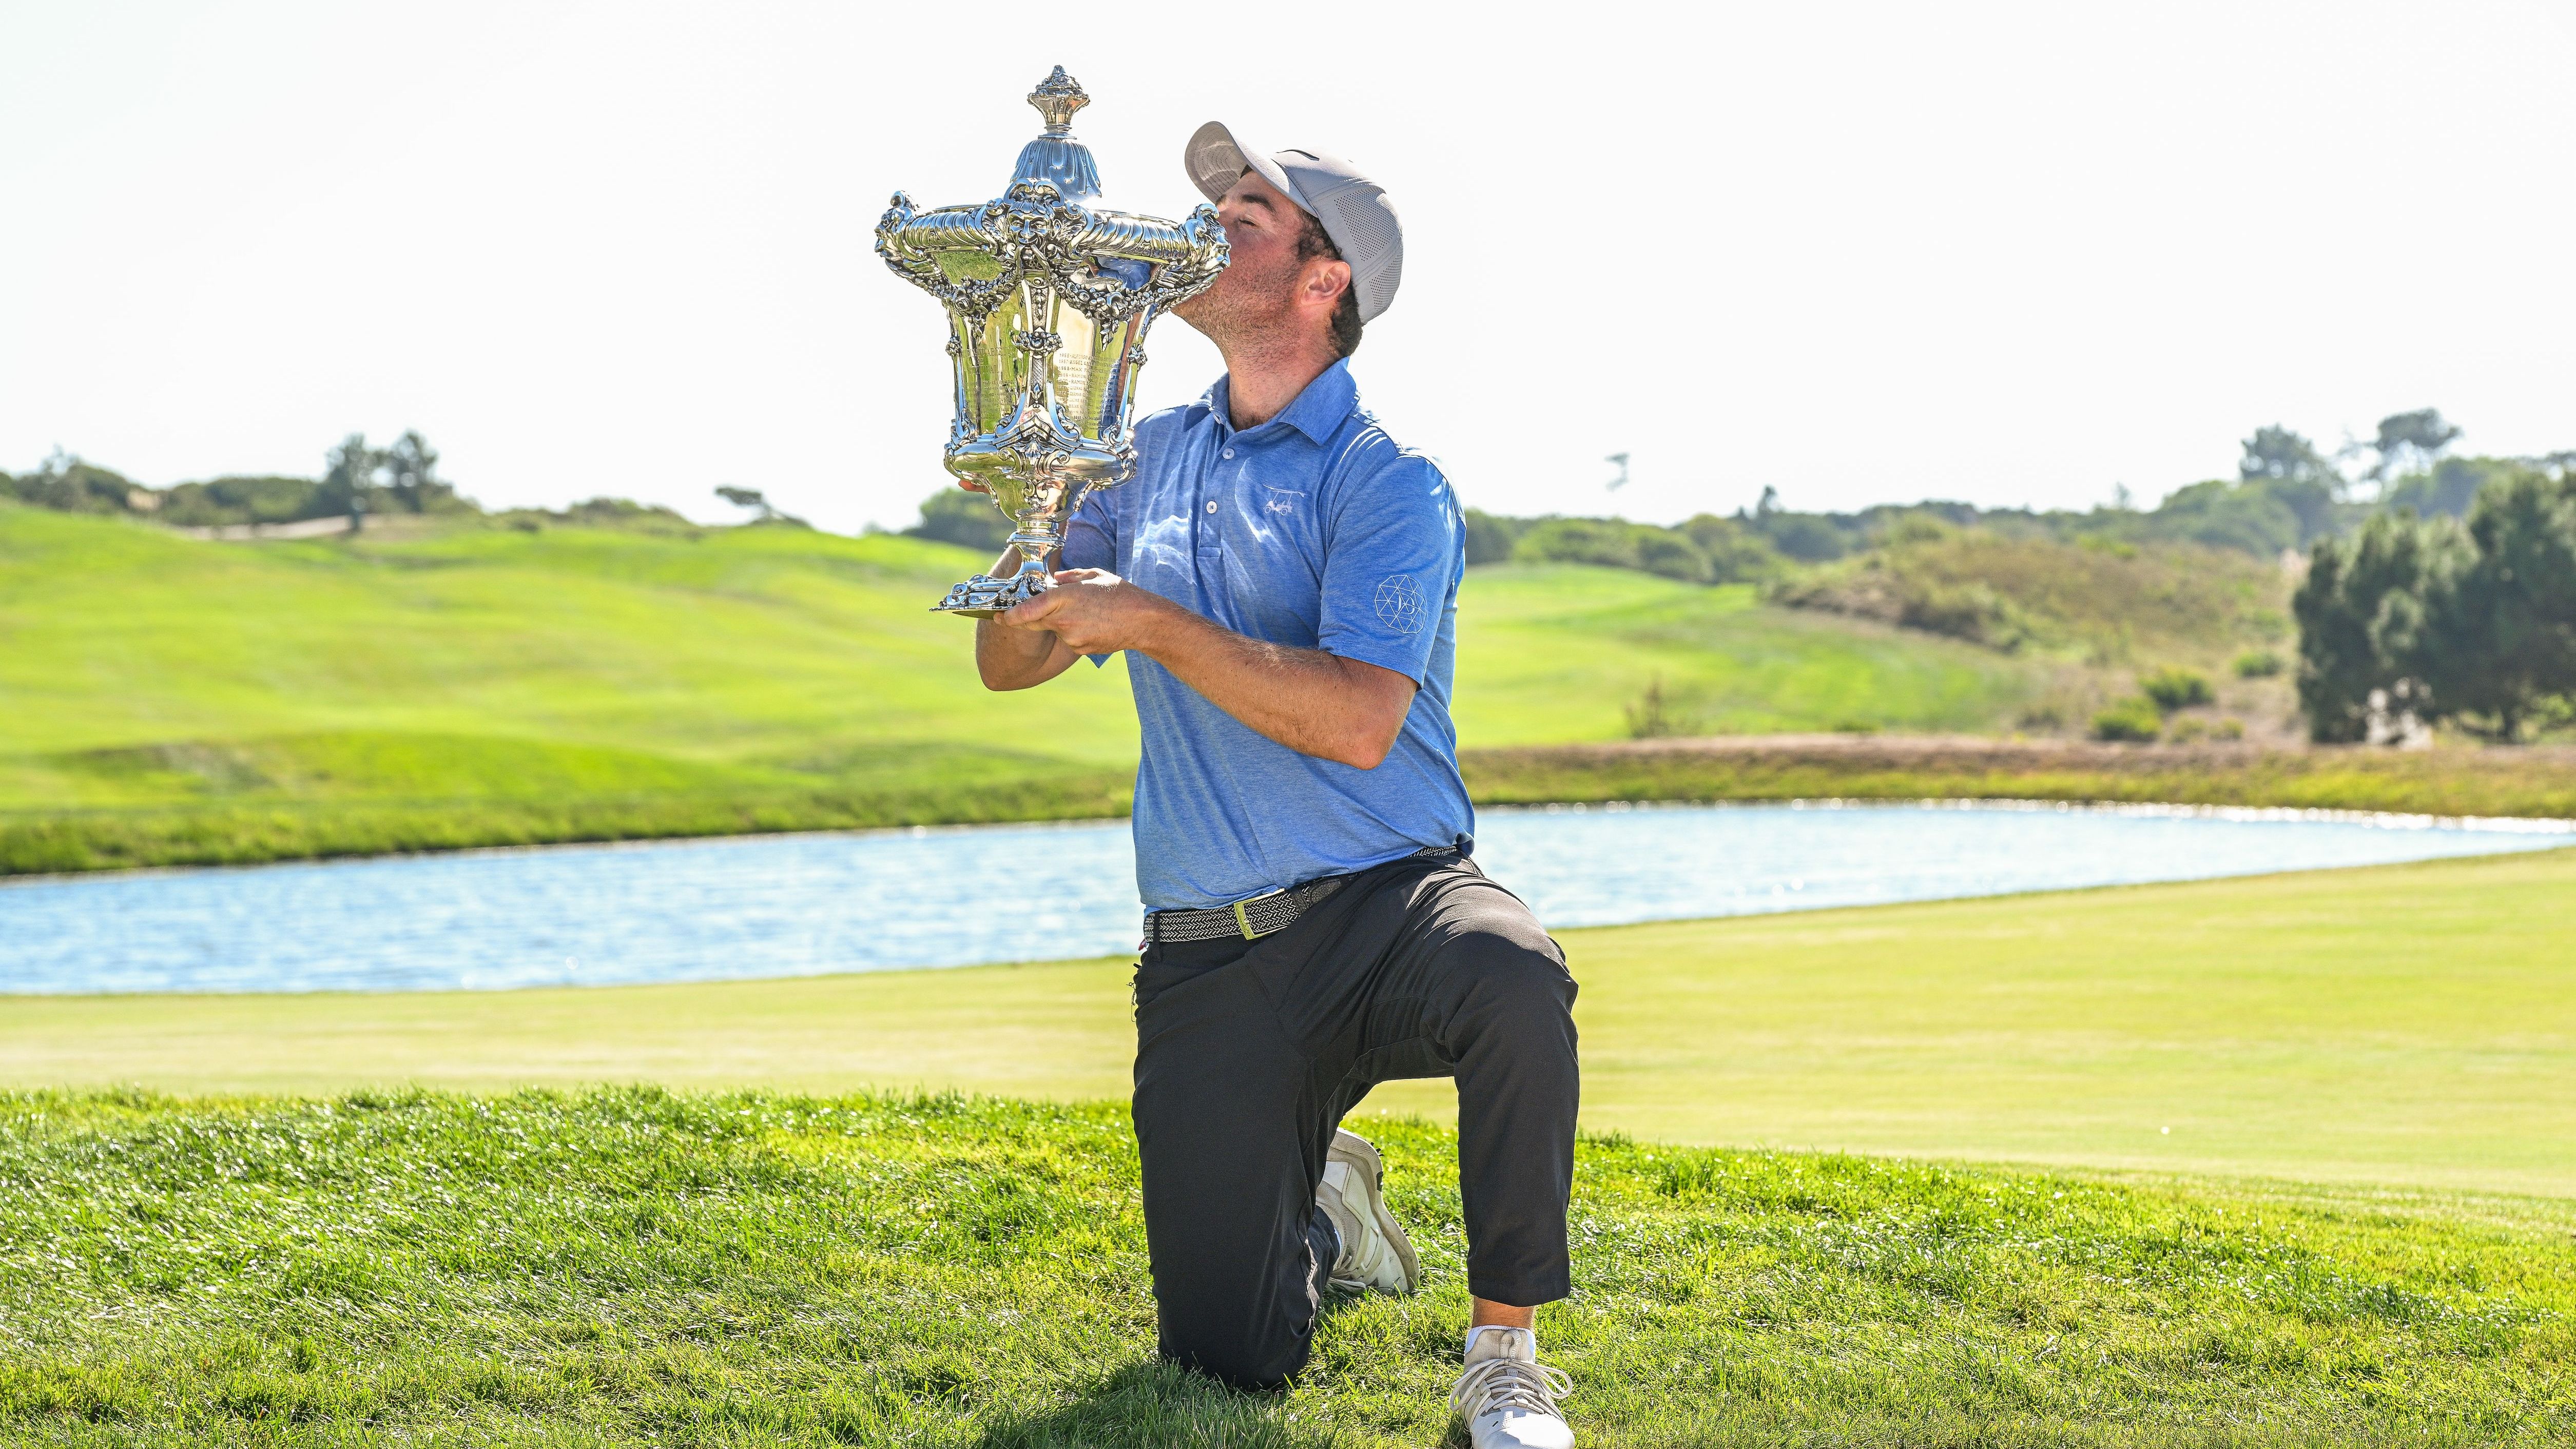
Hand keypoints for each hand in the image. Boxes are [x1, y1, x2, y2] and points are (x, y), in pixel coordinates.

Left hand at [996, 569, 1175, 656]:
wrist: (1143, 622)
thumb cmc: (1120, 593)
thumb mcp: (1092, 575)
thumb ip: (1067, 578)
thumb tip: (1052, 580)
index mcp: (1064, 598)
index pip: (1029, 609)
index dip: (1010, 615)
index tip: (1000, 616)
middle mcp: (1064, 620)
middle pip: (1033, 622)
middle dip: (1022, 619)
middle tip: (1009, 615)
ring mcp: (1072, 638)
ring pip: (1053, 630)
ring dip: (1057, 623)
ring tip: (1081, 612)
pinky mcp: (1079, 650)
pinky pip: (1068, 640)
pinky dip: (1072, 632)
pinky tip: (1091, 624)